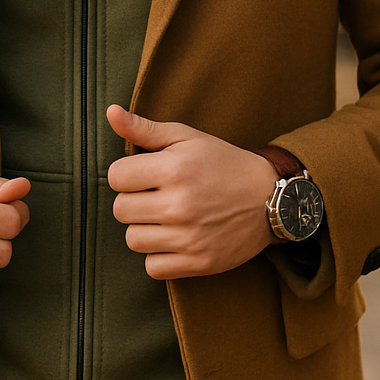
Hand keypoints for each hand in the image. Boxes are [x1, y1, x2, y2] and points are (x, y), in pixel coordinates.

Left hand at [106, 106, 278, 280]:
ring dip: (144, 229)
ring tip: (166, 217)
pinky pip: (152, 267)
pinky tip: (175, 239)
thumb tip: (111, 113)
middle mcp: (180, 205)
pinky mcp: (199, 262)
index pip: (115, 177)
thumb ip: (144, 128)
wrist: (269, 199)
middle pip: (120, 210)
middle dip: (134, 200)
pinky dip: (159, 255)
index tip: (145, 174)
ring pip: (133, 239)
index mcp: (175, 169)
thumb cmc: (222, 163)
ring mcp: (190, 237)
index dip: (127, 174)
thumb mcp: (186, 137)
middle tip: (157, 195)